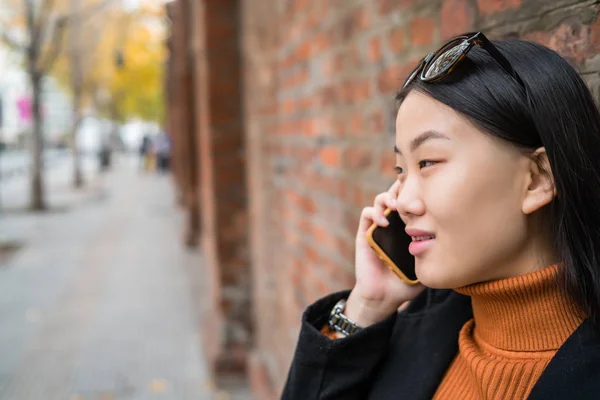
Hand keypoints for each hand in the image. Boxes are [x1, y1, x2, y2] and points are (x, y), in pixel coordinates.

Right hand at [345, 180, 424, 327]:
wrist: (384, 296)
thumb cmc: (405, 282)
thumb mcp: (427, 265)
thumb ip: (438, 254)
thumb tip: (458, 243)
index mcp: (409, 226)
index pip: (413, 200)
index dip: (420, 192)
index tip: (431, 195)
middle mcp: (394, 222)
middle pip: (396, 193)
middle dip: (403, 189)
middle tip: (413, 198)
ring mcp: (378, 226)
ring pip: (380, 199)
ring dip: (388, 197)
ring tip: (396, 206)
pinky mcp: (365, 233)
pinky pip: (367, 214)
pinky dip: (375, 213)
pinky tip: (384, 222)